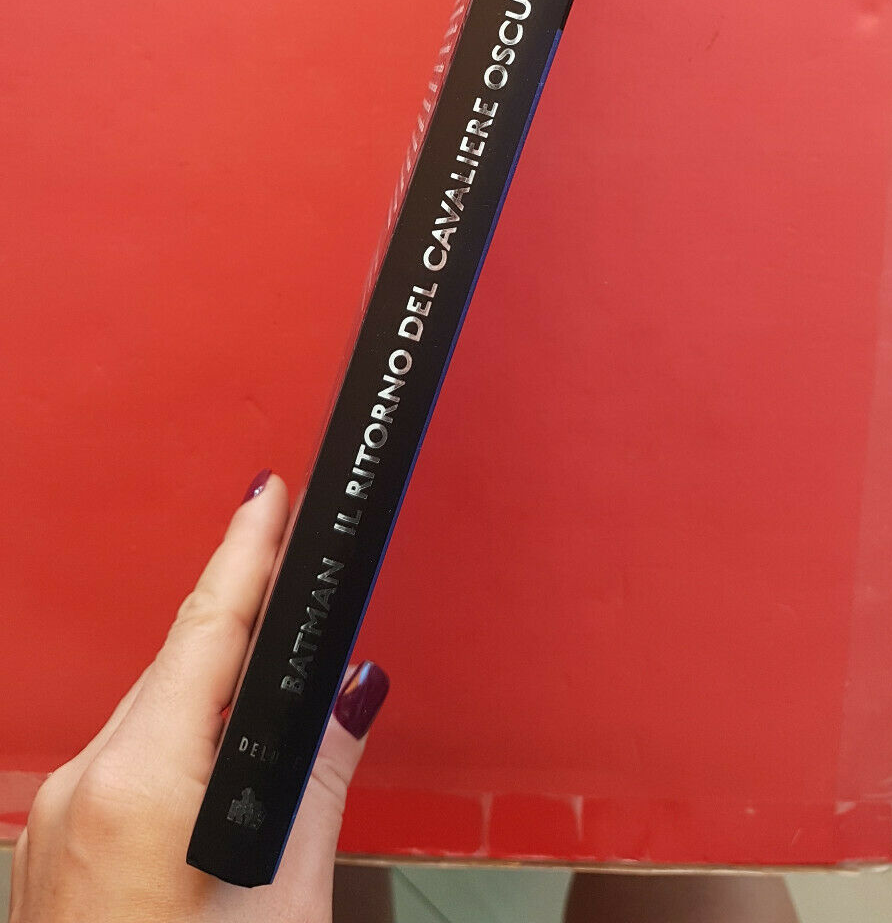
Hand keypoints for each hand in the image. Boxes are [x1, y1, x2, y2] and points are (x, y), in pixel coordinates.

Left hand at [9, 471, 388, 922]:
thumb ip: (320, 776)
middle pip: (178, 667)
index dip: (247, 551)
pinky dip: (173, 739)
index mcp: (142, 785)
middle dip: (240, 624)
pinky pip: (121, 760)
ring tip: (272, 673)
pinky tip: (211, 755)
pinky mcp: (51, 850)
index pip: (209, 631)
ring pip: (147, 713)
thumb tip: (353, 691)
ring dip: (208, 688)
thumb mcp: (288, 898)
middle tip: (297, 570)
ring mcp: (55, 819)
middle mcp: (82, 786)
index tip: (270, 495)